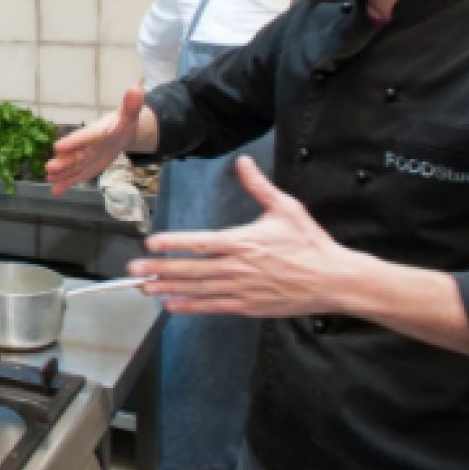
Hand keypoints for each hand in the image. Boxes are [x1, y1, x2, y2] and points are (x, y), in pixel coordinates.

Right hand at [46, 87, 145, 193]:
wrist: (122, 134)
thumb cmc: (123, 123)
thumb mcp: (129, 115)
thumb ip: (131, 105)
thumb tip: (136, 89)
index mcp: (94, 132)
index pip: (83, 137)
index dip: (73, 142)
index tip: (59, 147)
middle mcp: (85, 146)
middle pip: (73, 155)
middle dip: (62, 162)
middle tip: (49, 167)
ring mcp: (84, 158)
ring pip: (72, 167)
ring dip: (61, 174)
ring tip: (49, 178)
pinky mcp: (86, 168)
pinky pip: (76, 176)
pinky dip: (66, 184)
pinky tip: (55, 191)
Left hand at [128, 156, 368, 316]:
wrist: (334, 280)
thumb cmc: (309, 243)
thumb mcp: (287, 209)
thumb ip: (259, 187)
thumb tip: (243, 162)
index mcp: (243, 241)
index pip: (201, 242)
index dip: (174, 243)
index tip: (151, 242)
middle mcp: (238, 267)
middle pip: (191, 269)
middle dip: (159, 268)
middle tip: (133, 269)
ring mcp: (242, 289)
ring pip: (198, 289)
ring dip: (168, 288)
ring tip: (144, 288)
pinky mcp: (248, 306)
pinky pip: (213, 307)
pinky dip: (191, 307)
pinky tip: (172, 305)